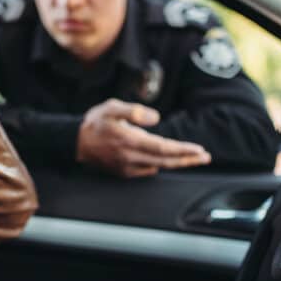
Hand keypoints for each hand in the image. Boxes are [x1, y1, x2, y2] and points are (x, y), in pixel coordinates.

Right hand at [76, 99, 210, 177]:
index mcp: (129, 140)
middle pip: (166, 161)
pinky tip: (169, 160)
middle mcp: (130, 158)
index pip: (163, 148)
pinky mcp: (124, 172)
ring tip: (193, 158)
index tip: (199, 150)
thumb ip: (134, 111)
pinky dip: (161, 165)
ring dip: (177, 163)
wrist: (75, 142)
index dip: (183, 150)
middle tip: (205, 157)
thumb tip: (155, 118)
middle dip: (187, 160)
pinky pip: (147, 171)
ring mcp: (127, 167)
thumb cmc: (95, 122)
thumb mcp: (111, 107)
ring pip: (159, 167)